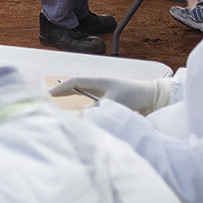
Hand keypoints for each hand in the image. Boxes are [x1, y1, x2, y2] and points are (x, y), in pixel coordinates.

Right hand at [48, 76, 173, 113]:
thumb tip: (81, 120)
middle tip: (48, 99)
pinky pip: (95, 108)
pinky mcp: (113, 104)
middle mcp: (101, 87)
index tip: (47, 94)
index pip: (75, 82)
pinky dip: (88, 113)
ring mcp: (107, 95)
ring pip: (85, 100)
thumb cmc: (135, 96)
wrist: (155, 99)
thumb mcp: (113, 103)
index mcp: (100, 82)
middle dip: (63, 93)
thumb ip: (96, 111)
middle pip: (77, 88)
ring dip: (76, 105)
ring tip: (63, 112)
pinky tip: (84, 120)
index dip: (60, 88)